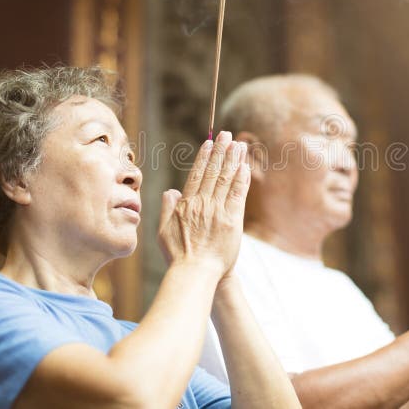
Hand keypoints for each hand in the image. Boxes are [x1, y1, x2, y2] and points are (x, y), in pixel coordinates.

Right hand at [157, 131, 249, 276]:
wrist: (195, 274)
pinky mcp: (232, 220)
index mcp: (186, 204)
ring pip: (226, 179)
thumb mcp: (163, 231)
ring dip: (233, 160)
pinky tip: (245, 166)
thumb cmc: (178, 256)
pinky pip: (238, 195)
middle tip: (226, 135)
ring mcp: (217, 211)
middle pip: (213, 172)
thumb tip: (170, 191)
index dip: (204, 157)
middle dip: (220, 151)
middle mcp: (202, 204)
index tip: (209, 143)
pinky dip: (241, 179)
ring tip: (238, 144)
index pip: (197, 174)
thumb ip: (166, 209)